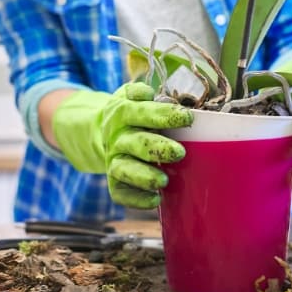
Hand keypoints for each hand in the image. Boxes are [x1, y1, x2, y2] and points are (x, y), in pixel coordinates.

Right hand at [52, 82, 192, 208]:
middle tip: (180, 152)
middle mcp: (117, 137)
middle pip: (136, 143)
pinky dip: (136, 199)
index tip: (188, 118)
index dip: (165, 115)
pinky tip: (155, 200)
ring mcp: (114, 160)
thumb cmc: (131, 112)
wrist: (103, 131)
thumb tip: (148, 93)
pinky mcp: (114, 181)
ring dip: (144, 176)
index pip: (142, 112)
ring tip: (164, 181)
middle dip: (158, 148)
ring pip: (125, 170)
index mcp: (123, 112)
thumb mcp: (130, 94)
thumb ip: (139, 92)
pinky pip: (121, 193)